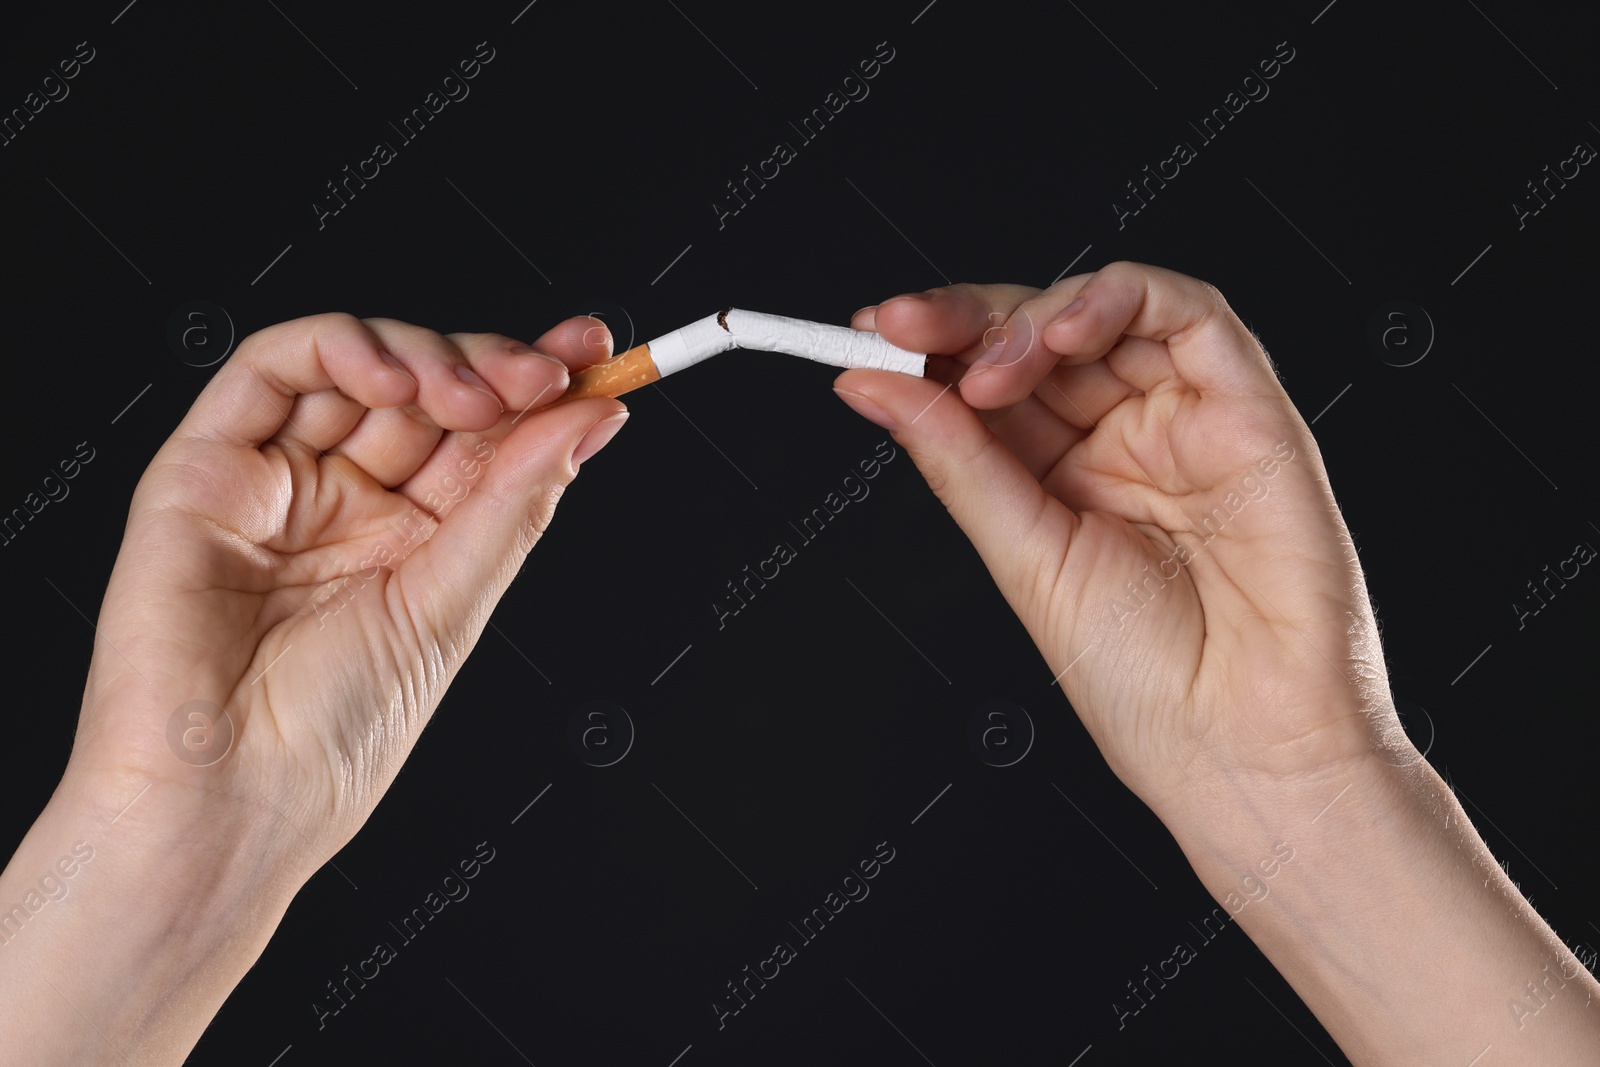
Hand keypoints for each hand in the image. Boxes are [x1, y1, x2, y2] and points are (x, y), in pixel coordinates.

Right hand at [68, 312, 626, 879]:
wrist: (228, 801)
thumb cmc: (329, 738)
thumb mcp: (451, 604)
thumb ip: (514, 498)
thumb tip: (595, 415)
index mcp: (412, 539)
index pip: (482, 435)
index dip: (538, 385)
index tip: (596, 355)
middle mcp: (347, 501)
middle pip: (428, 389)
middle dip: (494, 366)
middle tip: (545, 375)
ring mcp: (278, 479)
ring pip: (359, 364)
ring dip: (431, 357)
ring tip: (477, 395)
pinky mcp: (206, 466)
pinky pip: (270, 369)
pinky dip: (341, 349)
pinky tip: (396, 381)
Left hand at [833, 262, 1398, 816]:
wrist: (1243, 744)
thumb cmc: (1149, 683)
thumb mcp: (1023, 558)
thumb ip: (955, 460)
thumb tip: (870, 387)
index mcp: (1061, 478)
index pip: (990, 382)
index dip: (930, 349)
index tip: (869, 334)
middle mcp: (1120, 440)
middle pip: (1038, 334)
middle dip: (967, 320)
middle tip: (904, 327)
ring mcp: (1183, 420)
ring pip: (1104, 311)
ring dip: (1033, 315)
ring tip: (991, 365)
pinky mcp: (1248, 407)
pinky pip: (1191, 313)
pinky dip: (1120, 299)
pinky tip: (1064, 332)